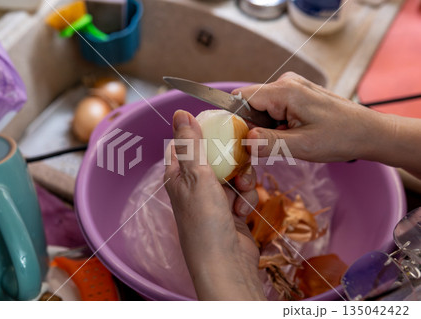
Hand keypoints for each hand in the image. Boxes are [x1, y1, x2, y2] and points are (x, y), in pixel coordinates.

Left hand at [164, 110, 265, 299]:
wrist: (226, 264)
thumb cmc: (204, 221)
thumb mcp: (196, 175)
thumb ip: (191, 143)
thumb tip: (180, 112)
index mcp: (178, 175)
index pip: (186, 144)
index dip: (202, 133)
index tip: (221, 127)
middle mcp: (194, 185)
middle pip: (216, 157)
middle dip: (232, 160)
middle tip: (239, 165)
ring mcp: (213, 199)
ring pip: (234, 174)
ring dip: (243, 182)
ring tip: (241, 195)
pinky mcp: (231, 211)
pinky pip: (243, 193)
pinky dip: (246, 200)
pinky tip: (242, 213)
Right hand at [233, 72, 420, 177]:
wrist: (368, 132)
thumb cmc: (341, 137)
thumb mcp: (302, 146)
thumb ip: (269, 143)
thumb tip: (244, 141)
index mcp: (285, 91)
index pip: (242, 98)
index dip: (236, 120)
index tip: (239, 141)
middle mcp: (286, 83)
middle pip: (251, 104)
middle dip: (254, 127)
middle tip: (268, 147)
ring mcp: (293, 87)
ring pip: (262, 108)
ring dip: (267, 128)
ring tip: (287, 141)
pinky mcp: (298, 95)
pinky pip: (275, 108)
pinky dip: (276, 124)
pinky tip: (292, 135)